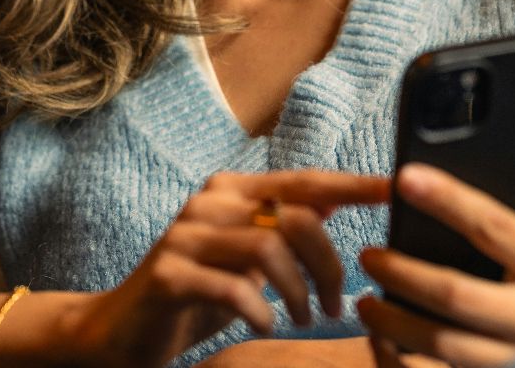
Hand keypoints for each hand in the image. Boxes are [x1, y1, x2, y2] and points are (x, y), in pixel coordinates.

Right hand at [69, 170, 389, 367]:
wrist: (119, 333)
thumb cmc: (195, 296)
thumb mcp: (246, 260)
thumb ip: (282, 229)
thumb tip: (335, 201)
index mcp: (231, 193)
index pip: (304, 181)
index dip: (352, 185)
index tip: (395, 189)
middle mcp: (207, 204)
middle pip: (295, 218)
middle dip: (328, 266)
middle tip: (334, 305)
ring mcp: (184, 236)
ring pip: (270, 249)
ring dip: (299, 293)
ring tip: (302, 319)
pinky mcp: (168, 274)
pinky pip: (234, 288)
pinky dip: (261, 311)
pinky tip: (266, 325)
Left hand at [356, 113, 514, 367]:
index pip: (493, 227)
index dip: (448, 200)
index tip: (404, 178)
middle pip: (455, 293)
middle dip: (403, 272)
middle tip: (368, 254)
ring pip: (442, 344)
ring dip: (394, 322)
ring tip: (365, 299)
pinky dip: (404, 361)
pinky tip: (384, 342)